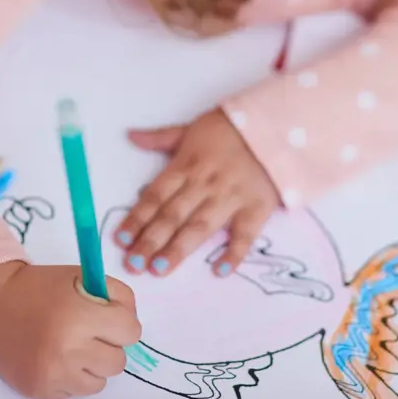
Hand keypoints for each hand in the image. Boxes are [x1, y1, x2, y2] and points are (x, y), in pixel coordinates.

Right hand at [0, 263, 141, 398]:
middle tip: (91, 333)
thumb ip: (118, 296)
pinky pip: (75, 392)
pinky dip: (72, 377)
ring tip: (74, 346)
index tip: (110, 317)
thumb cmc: (43, 287)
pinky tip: (57, 358)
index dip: (123, 323)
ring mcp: (54, 374)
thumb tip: (132, 325)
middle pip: (119, 362)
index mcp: (81, 316)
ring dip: (93, 365)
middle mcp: (68, 349)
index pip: (131, 332)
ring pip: (100, 382)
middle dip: (110, 346)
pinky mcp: (41, 391)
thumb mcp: (84, 277)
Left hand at [115, 109, 280, 276]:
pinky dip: (234, 253)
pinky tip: (220, 271)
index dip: (137, 217)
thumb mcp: (192, 128)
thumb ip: (161, 138)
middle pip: (173, 214)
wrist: (277, 126)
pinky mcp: (256, 207)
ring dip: (179, 248)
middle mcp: (205, 184)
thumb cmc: (231, 129)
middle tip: (132, 264)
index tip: (120, 238)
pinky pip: (245, 234)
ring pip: (200, 226)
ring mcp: (231, 198)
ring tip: (159, 269)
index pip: (156, 195)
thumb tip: (130, 136)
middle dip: (151, 240)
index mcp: (186, 165)